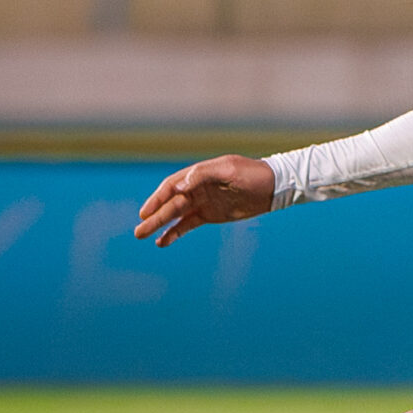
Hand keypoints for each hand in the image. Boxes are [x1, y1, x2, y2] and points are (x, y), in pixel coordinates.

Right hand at [136, 154, 276, 246]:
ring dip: (159, 225)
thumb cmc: (253, 175)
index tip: (145, 212)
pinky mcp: (210, 215)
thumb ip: (202, 175)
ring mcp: (202, 202)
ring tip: (142, 235)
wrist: (274, 187)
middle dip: (153, 217)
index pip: (171, 186)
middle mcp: (196, 188)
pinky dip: (175, 232)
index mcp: (198, 174)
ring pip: (175, 215)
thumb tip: (179, 186)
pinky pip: (187, 224)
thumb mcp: (229, 171)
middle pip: (170, 203)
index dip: (157, 199)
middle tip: (138, 231)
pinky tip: (162, 241)